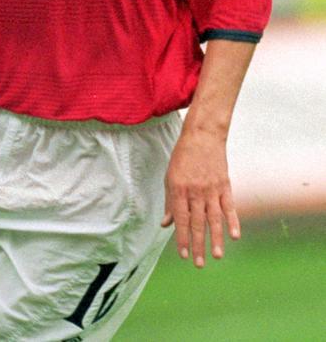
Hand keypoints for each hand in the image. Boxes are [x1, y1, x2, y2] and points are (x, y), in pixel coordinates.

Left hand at [161, 130, 239, 266]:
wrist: (202, 136)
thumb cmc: (183, 157)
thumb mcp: (170, 176)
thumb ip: (170, 202)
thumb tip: (166, 225)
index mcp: (179, 188)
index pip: (181, 218)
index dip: (181, 238)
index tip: (183, 254)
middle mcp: (195, 191)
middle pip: (197, 222)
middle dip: (197, 244)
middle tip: (199, 263)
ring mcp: (211, 188)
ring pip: (214, 218)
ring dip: (216, 238)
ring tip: (216, 256)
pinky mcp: (225, 185)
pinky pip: (229, 206)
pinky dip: (233, 221)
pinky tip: (234, 236)